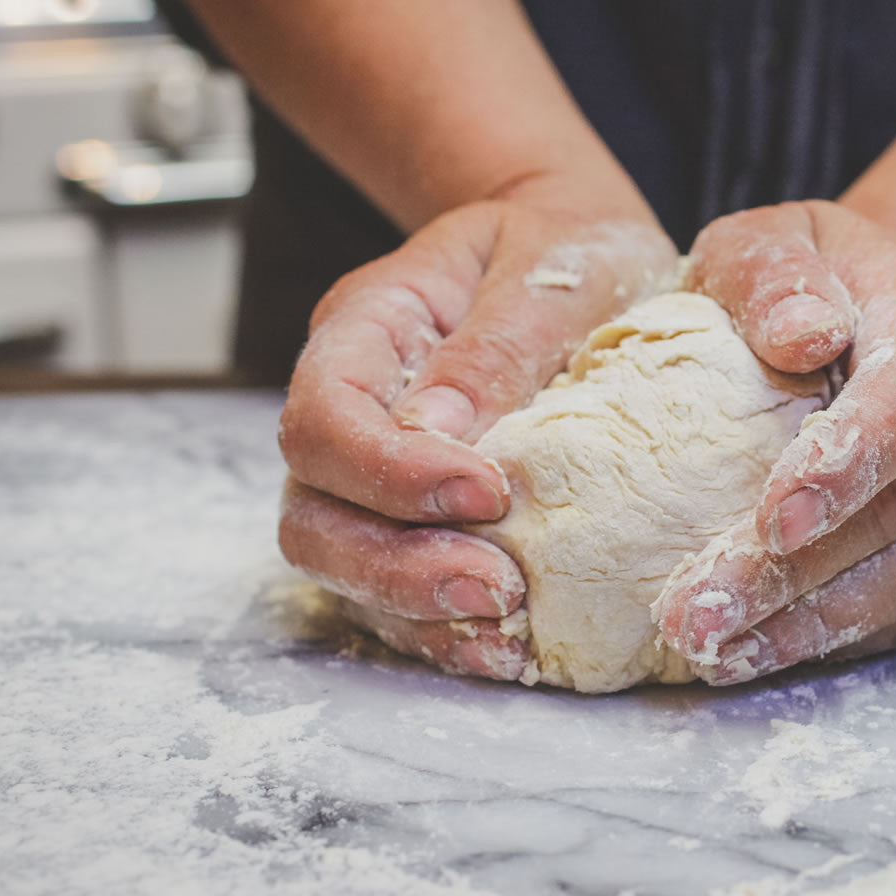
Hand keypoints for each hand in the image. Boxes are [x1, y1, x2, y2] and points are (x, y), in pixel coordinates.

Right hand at [275, 197, 676, 678]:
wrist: (582, 256)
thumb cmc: (566, 247)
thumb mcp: (550, 264)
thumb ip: (496, 341)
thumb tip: (437, 430)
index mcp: (367, 330)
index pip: (324, 415)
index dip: (387, 470)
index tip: (487, 491)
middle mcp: (354, 411)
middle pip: (312, 512)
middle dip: (392, 565)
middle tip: (496, 587)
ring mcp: (376, 477)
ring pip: (344, 568)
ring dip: (416, 612)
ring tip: (508, 632)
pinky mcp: (421, 525)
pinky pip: (402, 596)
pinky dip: (445, 632)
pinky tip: (509, 648)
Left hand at [653, 200, 895, 684]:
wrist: (880, 308)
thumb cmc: (804, 281)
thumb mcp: (768, 240)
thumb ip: (773, 275)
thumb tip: (801, 336)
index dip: (850, 463)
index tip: (768, 520)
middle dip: (796, 573)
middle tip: (700, 615)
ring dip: (817, 623)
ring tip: (720, 652)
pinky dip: (844, 637)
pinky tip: (765, 650)